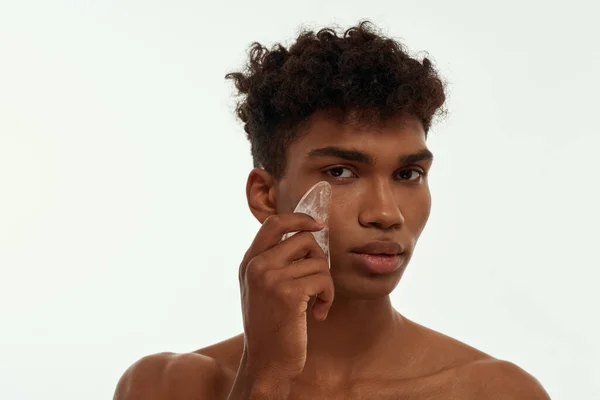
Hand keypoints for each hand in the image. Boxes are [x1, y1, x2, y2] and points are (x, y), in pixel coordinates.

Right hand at [237, 213, 334, 381]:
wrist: (266, 363)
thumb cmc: (271, 326)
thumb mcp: (263, 288)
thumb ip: (275, 261)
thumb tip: (308, 233)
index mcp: (249, 261)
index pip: (274, 223)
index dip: (299, 217)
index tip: (317, 224)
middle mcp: (256, 265)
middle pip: (304, 239)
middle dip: (320, 259)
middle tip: (319, 282)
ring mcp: (270, 278)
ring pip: (318, 262)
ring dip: (326, 284)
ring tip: (317, 303)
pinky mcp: (288, 293)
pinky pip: (324, 280)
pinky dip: (329, 297)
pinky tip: (319, 314)